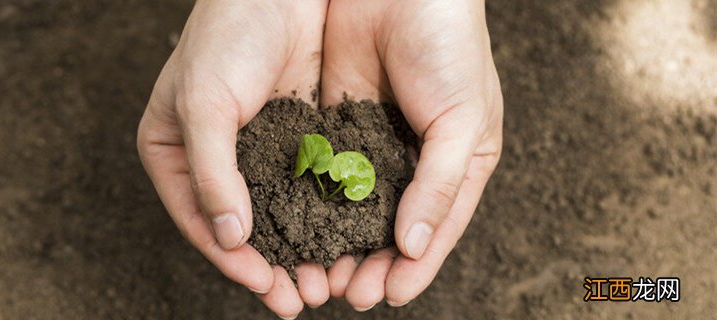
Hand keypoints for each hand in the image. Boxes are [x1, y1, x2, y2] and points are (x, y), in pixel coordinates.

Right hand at [137, 1, 329, 317]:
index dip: (231, 259)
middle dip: (270, 265)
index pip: (200, 219)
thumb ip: (212, 174)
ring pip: (276, 211)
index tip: (265, 287)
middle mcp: (212, 158)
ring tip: (324, 283)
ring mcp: (254, 149)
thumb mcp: (204, 105)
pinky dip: (320, 215)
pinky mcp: (293, 136)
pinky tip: (340, 239)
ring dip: (298, 248)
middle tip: (300, 301)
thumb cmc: (225, 36)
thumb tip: (230, 236)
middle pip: (239, 225)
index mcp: (173, 152)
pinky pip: (305, 185)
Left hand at [319, 0, 502, 308]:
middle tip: (346, 294)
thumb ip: (440, 184)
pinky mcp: (338, 125)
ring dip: (338, 243)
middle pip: (391, 227)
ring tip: (319, 275)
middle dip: (370, 262)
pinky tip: (298, 228)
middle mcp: (415, 161)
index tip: (386, 295)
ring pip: (354, 209)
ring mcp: (374, 145)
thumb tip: (415, 245)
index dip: (414, 266)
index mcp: (457, 163)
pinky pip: (326, 174)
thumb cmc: (451, 48)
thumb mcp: (463, 120)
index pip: (435, 228)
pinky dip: (314, 204)